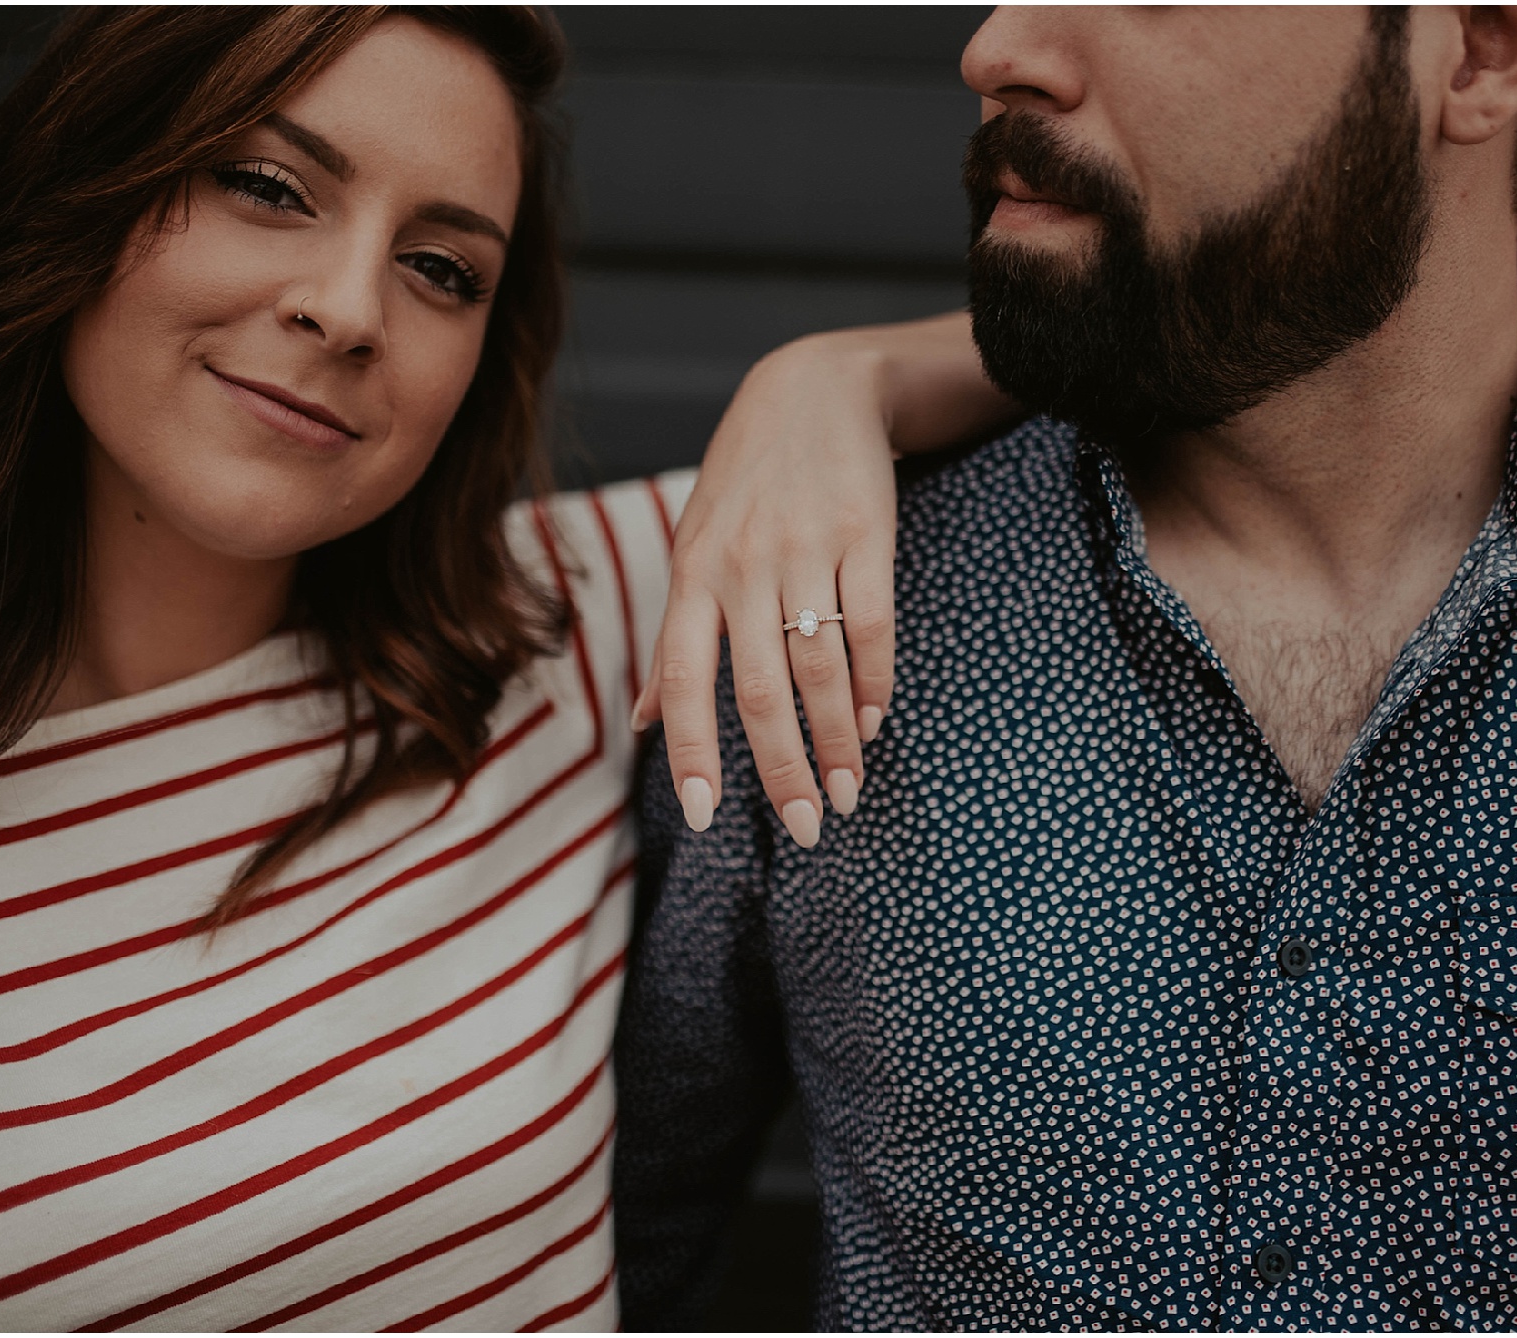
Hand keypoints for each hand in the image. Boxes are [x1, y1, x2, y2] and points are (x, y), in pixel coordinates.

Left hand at [634, 333, 897, 848]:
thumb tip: (642, 724)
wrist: (816, 387)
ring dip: (835, 741)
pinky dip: (874, 683)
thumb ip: (675, 638)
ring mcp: (805, 549)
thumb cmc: (746, 482)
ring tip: (848, 793)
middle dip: (782, 768)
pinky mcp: (866, 534)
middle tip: (809, 828)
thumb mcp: (694, 547)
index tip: (704, 816)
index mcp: (692, 574)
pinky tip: (873, 725)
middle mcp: (742, 566)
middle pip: (757, 690)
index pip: (682, 677)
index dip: (691, 750)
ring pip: (818, 668)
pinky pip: (871, 625)